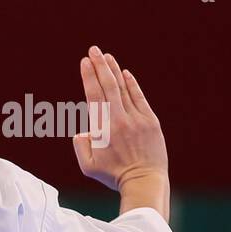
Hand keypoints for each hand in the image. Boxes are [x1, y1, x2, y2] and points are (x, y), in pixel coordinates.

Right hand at [73, 45, 166, 191]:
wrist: (145, 181)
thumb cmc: (114, 176)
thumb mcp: (88, 166)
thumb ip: (80, 147)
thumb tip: (80, 131)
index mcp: (103, 129)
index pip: (94, 96)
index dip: (89, 77)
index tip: (84, 62)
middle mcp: (120, 119)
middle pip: (108, 86)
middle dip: (99, 66)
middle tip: (93, 50)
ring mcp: (137, 119)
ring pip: (123, 89)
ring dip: (114, 71)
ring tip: (106, 56)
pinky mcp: (150, 122)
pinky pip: (139, 98)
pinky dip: (131, 84)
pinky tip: (124, 73)